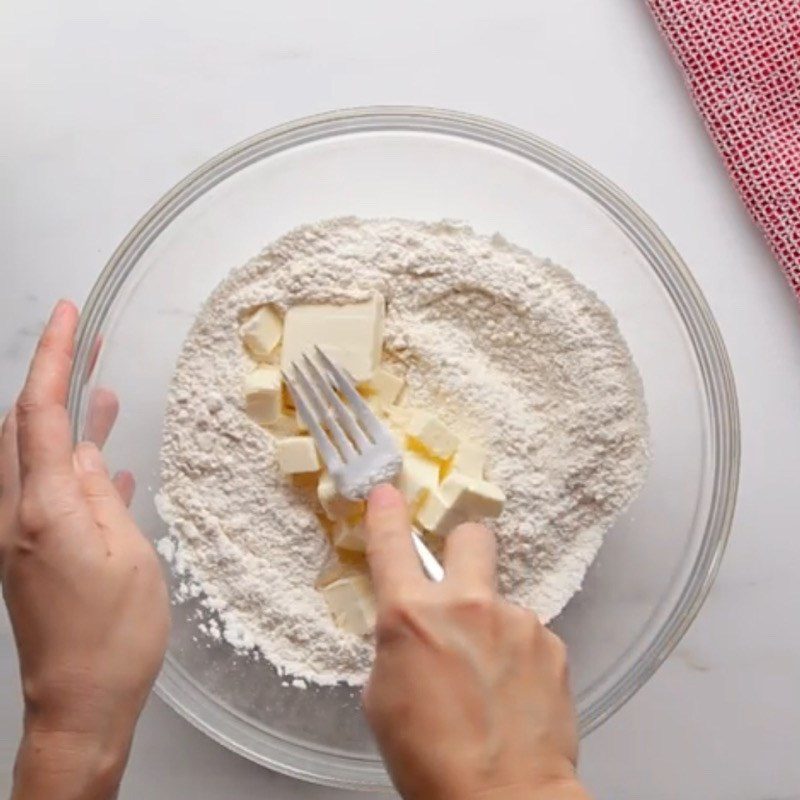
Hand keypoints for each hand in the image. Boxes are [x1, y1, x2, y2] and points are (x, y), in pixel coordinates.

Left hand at [0, 300, 168, 798]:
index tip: (69, 317)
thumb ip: (103, 497)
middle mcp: (17, 515)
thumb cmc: (113, 637)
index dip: (55, 359)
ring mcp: (19, 535)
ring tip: (101, 391)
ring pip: (33, 456)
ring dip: (62, 419)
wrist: (80, 703)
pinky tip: (102, 462)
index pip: (41, 414)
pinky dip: (70, 466)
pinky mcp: (30, 554)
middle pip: (23, 427)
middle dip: (52, 377)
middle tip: (86, 343)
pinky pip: (47, 491)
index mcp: (43, 509)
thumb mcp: (129, 556)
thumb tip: (89, 456)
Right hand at [362, 484, 589, 799]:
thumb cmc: (430, 759)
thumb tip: (414, 632)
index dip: (387, 514)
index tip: (388, 493)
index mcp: (413, 617)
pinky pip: (528, 634)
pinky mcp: (552, 643)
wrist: (503, 798)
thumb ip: (398, 645)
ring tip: (490, 679)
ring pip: (501, 600)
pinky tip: (514, 693)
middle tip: (461, 582)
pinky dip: (519, 654)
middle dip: (463, 547)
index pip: (392, 545)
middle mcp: (467, 605)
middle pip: (471, 536)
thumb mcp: (383, 698)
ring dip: (493, 625)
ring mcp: (516, 620)